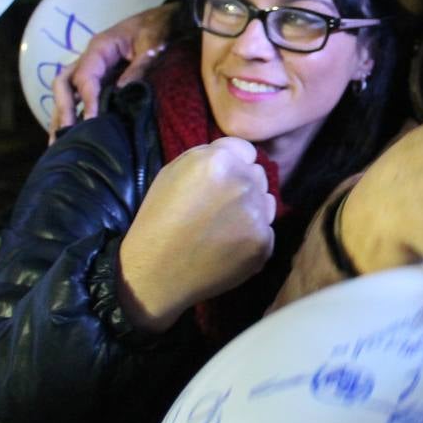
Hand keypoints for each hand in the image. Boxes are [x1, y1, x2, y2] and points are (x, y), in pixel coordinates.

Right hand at [49, 3, 175, 137]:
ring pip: (68, 89)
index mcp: (100, 47)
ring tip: (57, 141)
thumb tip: (121, 91)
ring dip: (62, 113)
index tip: (90, 122)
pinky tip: (73, 131)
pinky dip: (75, 110)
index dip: (87, 101)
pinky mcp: (101, 75)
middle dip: (63, 108)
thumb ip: (139, 67)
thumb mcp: (153, 47)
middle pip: (65, 83)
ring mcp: (93, 66)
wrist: (164, 19)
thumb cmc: (158, 29)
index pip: (85, 77)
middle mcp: (91, 57)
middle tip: (65, 134)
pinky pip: (81, 92)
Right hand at [117, 138, 276, 333]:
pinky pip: (266, 231)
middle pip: (258, 175)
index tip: (220, 181)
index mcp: (219, 161)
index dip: (234, 164)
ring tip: (224, 228)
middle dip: (243, 185)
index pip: (247, 150)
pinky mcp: (264, 242)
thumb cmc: (157, 219)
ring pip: (266, 202)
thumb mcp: (173, 173)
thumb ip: (207, 156)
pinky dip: (252, 238)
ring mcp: (256, 214)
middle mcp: (243, 183)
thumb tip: (236, 156)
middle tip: (219, 207)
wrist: (156, 272)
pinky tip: (229, 247)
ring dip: (252, 209)